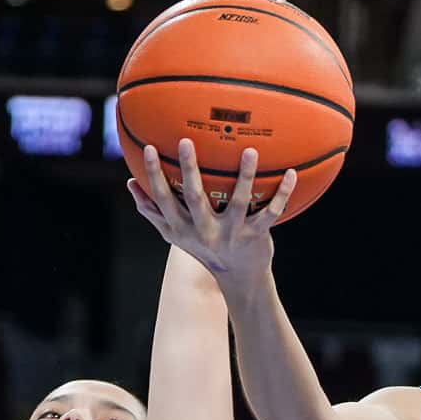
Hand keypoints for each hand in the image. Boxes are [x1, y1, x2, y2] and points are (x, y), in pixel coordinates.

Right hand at [128, 140, 295, 285]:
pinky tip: (291, 173)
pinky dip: (283, 194)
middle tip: (186, 141)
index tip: (148, 148)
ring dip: (245, 176)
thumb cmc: (204, 247)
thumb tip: (130, 183)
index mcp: (182, 228)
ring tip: (250, 150)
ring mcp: (231, 233)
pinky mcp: (256, 236)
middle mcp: (205, 231)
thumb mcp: (175, 233)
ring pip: (237, 202)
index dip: (154, 175)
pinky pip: (271, 212)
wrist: (239, 278)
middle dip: (189, 171)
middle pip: (194, 198)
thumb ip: (152, 210)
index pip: (163, 199)